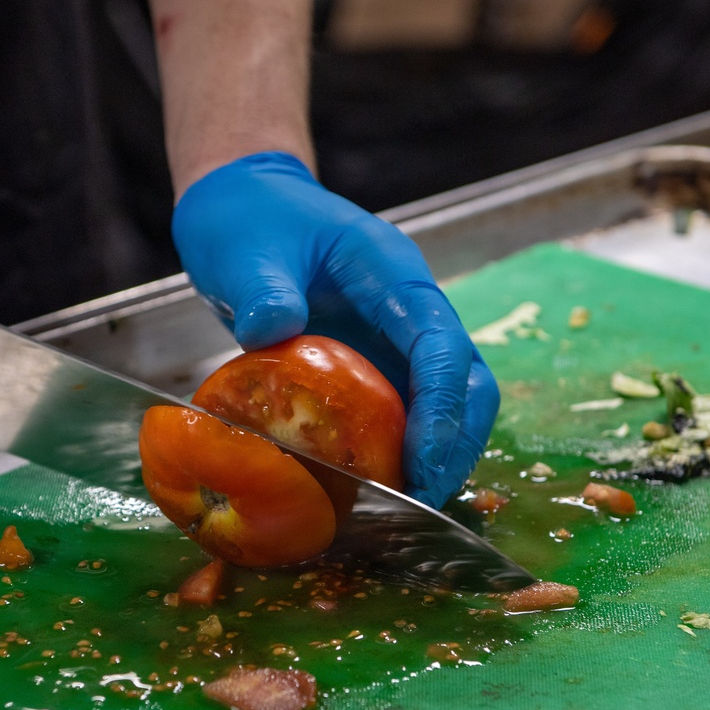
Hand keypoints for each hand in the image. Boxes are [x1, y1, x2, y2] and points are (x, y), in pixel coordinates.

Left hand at [172, 151, 499, 506]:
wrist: (243, 209)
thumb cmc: (248, 222)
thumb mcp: (245, 253)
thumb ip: (263, 290)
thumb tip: (274, 328)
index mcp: (390, 271)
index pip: (438, 343)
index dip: (440, 406)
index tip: (422, 462)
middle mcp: (409, 306)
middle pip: (466, 377)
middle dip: (456, 440)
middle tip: (424, 496)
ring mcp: (398, 334)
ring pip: (450, 399)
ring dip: (441, 449)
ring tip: (410, 499)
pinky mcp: (378, 360)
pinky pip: (409, 408)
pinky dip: (407, 447)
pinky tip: (383, 482)